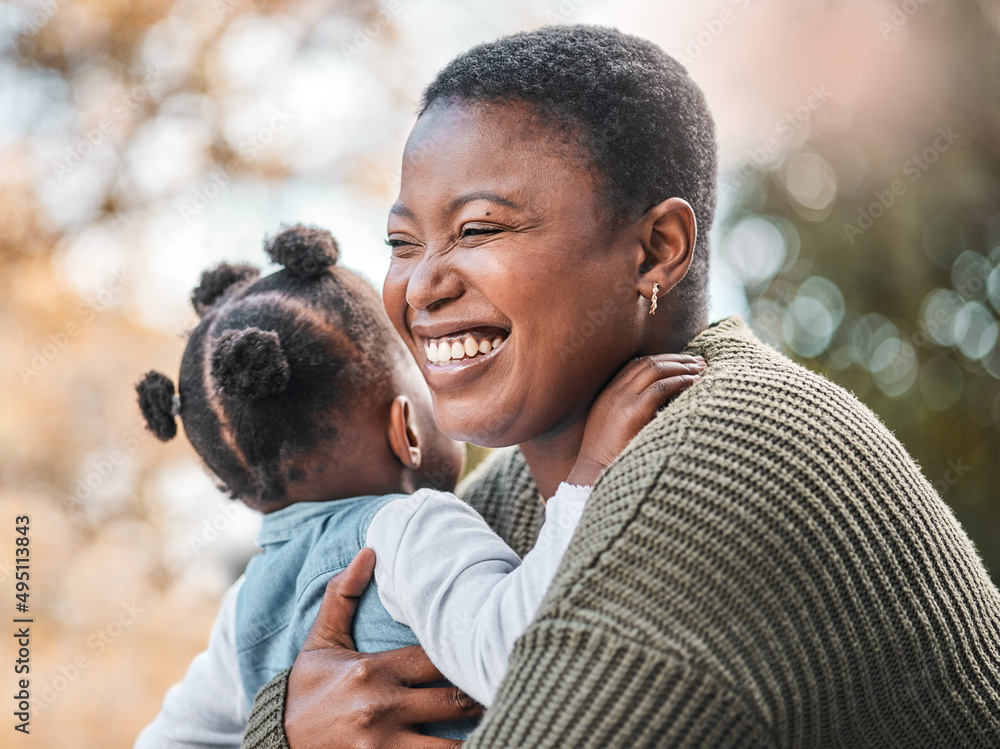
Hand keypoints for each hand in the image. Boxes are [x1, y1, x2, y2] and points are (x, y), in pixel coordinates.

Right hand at [285, 548, 482, 747]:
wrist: (275, 741)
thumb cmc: (307, 689)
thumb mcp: (321, 640)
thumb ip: (344, 595)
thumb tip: (370, 551)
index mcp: (373, 670)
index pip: (437, 657)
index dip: (466, 653)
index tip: (486, 646)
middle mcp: (382, 707)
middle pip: (455, 700)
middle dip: (481, 694)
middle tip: (501, 685)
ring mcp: (383, 745)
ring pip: (452, 744)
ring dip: (477, 734)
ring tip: (498, 719)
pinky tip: (478, 745)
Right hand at [566, 353, 704, 486]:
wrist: (594, 472)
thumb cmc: (610, 457)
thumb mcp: (615, 427)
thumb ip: (631, 410)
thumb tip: (662, 403)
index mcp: (608, 393)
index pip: (637, 364)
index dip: (662, 359)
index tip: (682, 361)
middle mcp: (614, 392)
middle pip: (648, 362)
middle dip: (676, 359)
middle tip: (698, 360)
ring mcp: (623, 400)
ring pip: (655, 370)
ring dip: (681, 367)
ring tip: (701, 369)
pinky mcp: (634, 411)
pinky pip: (661, 388)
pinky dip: (680, 382)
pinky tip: (694, 383)